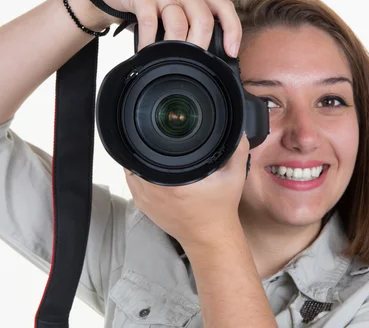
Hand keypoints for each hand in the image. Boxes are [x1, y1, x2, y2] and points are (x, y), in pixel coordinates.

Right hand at [85, 0, 241, 56]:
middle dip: (198, 47)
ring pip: (177, 23)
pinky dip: (149, 43)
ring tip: (165, 62)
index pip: (224, 8)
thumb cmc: (145, 7)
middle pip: (202, 20)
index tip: (231, 54)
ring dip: (172, 48)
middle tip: (189, 66)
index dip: (232, 31)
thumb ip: (187, 28)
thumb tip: (204, 63)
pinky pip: (150, 22)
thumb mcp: (171, 14)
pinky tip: (145, 53)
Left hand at [124, 133, 249, 247]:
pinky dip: (137, 172)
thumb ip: (237, 150)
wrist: (210, 238)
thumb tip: (237, 130)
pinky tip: (148, 166)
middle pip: (136, 157)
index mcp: (172, 182)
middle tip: (156, 136)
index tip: (158, 130)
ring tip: (151, 149)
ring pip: (131, 169)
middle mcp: (153, 191)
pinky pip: (132, 182)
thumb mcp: (234, 177)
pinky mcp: (143, 206)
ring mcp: (145, 199)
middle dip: (144, 145)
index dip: (149, 137)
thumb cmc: (221, 208)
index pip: (148, 151)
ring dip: (139, 158)